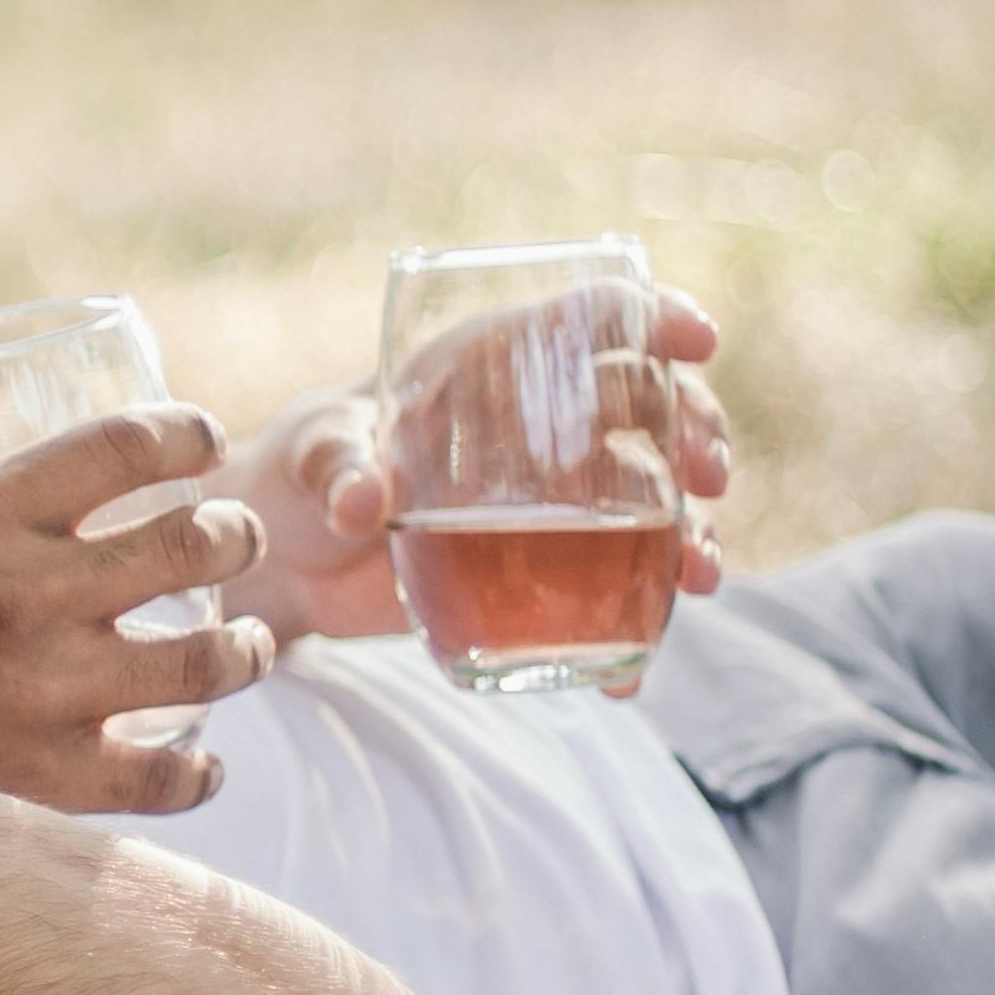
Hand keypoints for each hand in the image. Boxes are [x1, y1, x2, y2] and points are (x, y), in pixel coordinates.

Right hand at [0, 407, 272, 814]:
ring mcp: (49, 693)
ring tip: (253, 644)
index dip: (186, 433)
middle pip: (194, 542)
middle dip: (235, 533)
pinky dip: (199, 773)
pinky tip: (201, 765)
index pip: (124, 445)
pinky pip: (169, 778)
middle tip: (237, 538)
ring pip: (210, 658)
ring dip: (249, 647)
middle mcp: (29, 593)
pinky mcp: (49, 783)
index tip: (202, 440)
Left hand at [225, 290, 730, 647]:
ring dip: (693, 537)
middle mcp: (544, 423)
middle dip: (698, 434)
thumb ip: (337, 467)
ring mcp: (553, 502)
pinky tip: (629, 678)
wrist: (287, 559)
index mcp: (495, 362)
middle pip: (655, 410)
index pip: (596, 316)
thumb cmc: (297, 471)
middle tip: (707, 476)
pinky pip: (605, 599)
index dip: (656, 316)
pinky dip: (623, 639)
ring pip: (654, 505)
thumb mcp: (311, 454)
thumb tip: (365, 500)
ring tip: (702, 574)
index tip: (699, 342)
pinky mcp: (540, 572)